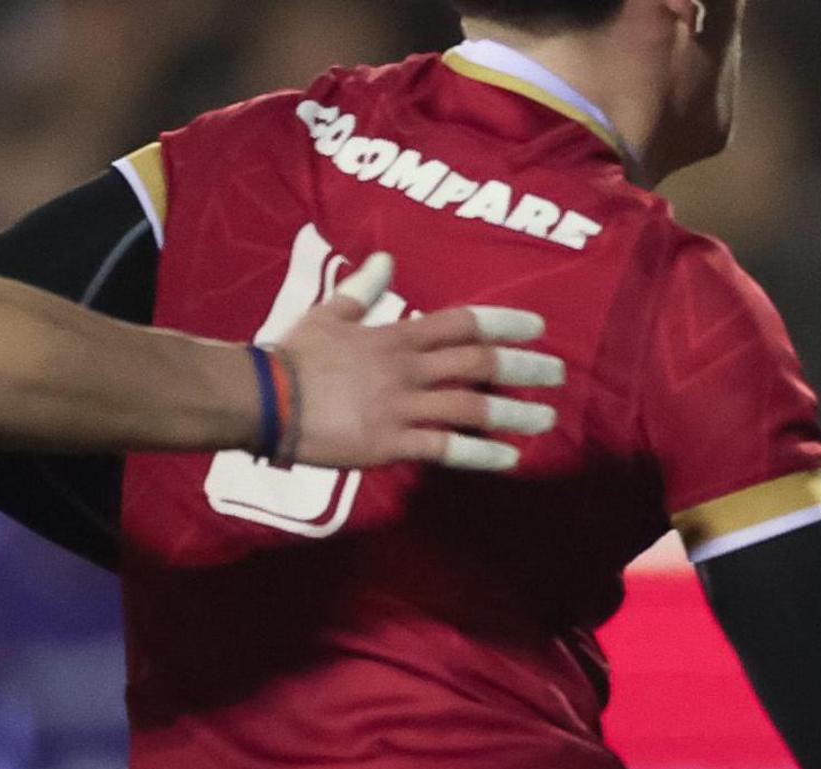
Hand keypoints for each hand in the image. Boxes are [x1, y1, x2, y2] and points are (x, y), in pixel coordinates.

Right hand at [273, 253, 564, 472]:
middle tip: (558, 373)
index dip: (504, 324)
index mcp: (394, 337)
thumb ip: (362, 290)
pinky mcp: (391, 443)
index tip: (539, 327)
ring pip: (471, 406)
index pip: (461, 323)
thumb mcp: (327, 313)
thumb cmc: (293, 356)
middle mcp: (406, 369)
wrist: (261, 398)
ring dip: (514, 412)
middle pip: (478, 363)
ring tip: (547, 419)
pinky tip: (510, 457)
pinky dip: (481, 453)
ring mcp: (401, 407)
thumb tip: (384, 259)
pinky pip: (446, 449)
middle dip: (523, 367)